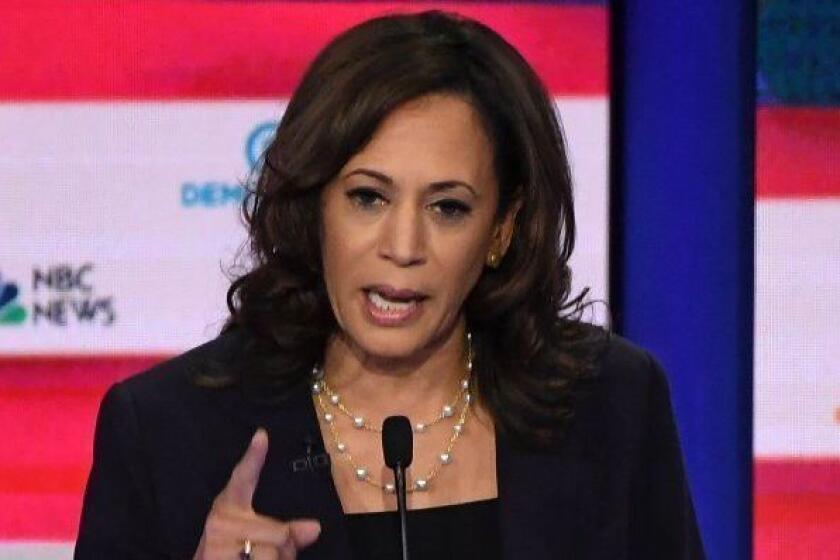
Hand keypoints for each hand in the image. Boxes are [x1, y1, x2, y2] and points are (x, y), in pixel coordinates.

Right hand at [193, 429, 320, 559]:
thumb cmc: (233, 557)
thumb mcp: (258, 541)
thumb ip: (285, 532)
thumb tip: (314, 527)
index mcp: (230, 507)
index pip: (243, 478)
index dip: (254, 457)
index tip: (262, 435)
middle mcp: (220, 519)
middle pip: (280, 534)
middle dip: (282, 552)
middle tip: (258, 558)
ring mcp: (216, 539)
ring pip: (272, 553)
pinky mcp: (213, 556)